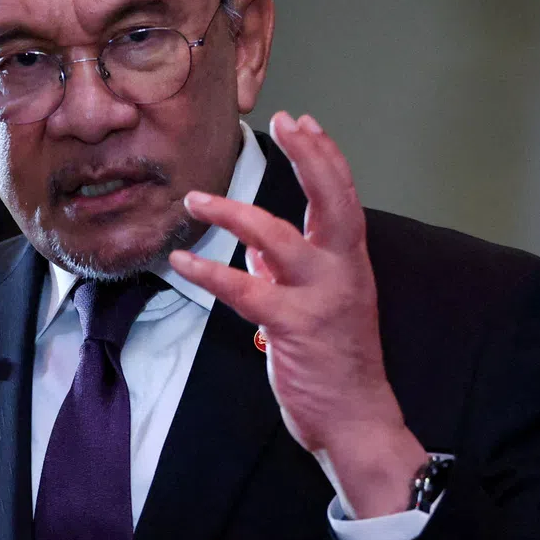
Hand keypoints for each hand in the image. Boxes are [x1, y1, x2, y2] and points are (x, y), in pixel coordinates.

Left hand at [169, 111, 427, 517]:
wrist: (357, 418)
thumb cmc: (337, 359)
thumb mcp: (321, 303)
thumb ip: (290, 268)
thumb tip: (255, 245)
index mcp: (349, 262)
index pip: (343, 195)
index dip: (325, 155)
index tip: (304, 122)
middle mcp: (342, 272)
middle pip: (333, 200)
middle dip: (309, 157)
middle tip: (285, 122)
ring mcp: (319, 298)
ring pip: (279, 239)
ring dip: (234, 213)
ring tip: (196, 197)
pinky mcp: (293, 327)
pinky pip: (245, 291)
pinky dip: (209, 273)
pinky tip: (181, 260)